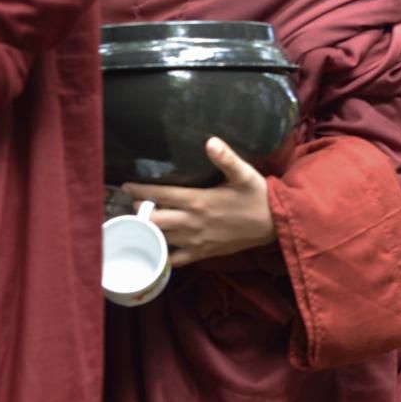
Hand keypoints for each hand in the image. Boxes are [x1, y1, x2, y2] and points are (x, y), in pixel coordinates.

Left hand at [119, 138, 273, 267]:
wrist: (274, 224)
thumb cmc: (257, 195)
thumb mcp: (244, 173)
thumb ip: (225, 158)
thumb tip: (210, 141)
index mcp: (198, 201)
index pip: (160, 196)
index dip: (140, 191)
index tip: (126, 186)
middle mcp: (192, 222)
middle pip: (153, 220)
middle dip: (140, 212)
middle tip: (134, 205)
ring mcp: (196, 240)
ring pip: (160, 240)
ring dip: (147, 232)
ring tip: (138, 224)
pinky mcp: (202, 253)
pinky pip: (175, 260)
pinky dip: (162, 256)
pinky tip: (155, 250)